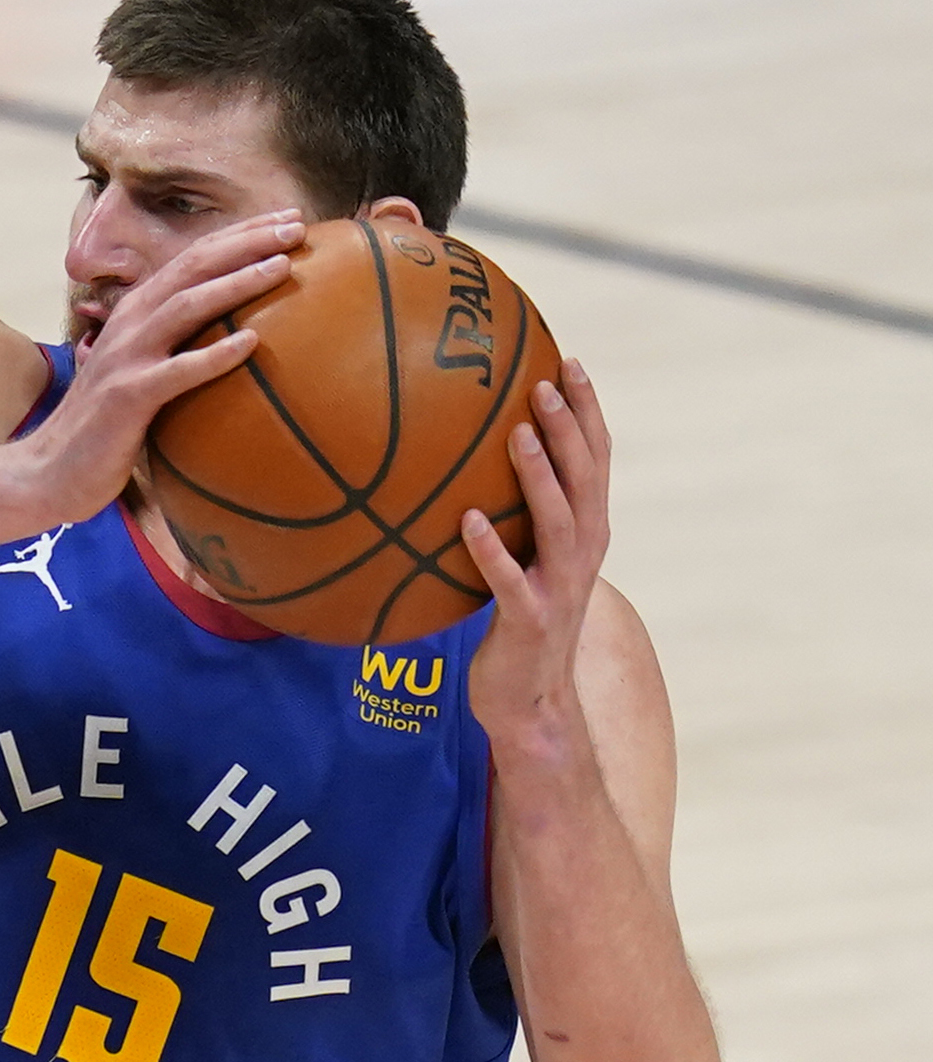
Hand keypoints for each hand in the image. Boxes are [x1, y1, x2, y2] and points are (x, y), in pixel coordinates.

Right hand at [24, 211, 304, 520]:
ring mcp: (125, 359)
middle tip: (296, 226)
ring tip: (282, 266)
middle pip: (192, 268)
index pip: (191, 259)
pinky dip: (214, 356)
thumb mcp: (137, 372)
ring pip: (186, 306)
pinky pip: (177, 372)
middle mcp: (128, 325)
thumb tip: (233, 338)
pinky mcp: (126, 398)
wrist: (47, 472)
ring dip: (237, 282)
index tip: (286, 218)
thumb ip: (172, 347)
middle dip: (247, 242)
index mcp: (133, 314)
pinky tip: (252, 343)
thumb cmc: (102, 427)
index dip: (239, 234)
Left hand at [463, 361, 611, 736]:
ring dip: (539, 477)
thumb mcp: (527, 560)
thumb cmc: (520, 622)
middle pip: (585, 478)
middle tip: (544, 382)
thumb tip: (470, 465)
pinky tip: (466, 522)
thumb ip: (519, 517)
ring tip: (518, 434)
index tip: (568, 361)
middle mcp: (584, 552)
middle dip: (569, 428)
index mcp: (587, 531)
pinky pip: (508, 581)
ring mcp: (559, 587)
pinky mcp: (528, 621)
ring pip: (557, 522)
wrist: (530, 700)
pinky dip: (490, 551)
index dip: (587, 411)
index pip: (596, 459)